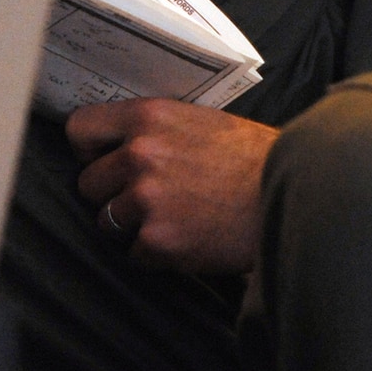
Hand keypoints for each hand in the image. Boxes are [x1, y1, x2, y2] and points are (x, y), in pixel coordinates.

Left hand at [67, 98, 278, 275]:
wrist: (292, 196)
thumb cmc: (251, 158)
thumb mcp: (199, 120)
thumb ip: (154, 129)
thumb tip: (118, 143)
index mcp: (148, 117)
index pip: (79, 129)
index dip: (89, 151)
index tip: (102, 161)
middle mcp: (140, 155)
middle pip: (87, 184)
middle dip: (112, 194)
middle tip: (147, 198)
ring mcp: (146, 199)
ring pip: (107, 221)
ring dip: (132, 225)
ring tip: (172, 217)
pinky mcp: (158, 240)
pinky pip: (134, 253)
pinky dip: (156, 252)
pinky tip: (187, 237)